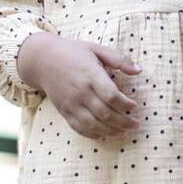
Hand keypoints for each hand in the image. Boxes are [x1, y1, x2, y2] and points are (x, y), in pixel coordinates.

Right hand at [17, 32, 142, 138]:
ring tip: (125, 132)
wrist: (42, 60)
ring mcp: (71, 104)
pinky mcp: (64, 111)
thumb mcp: (97, 49)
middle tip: (136, 124)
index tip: (134, 106)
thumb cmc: (73, 52)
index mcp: (90, 74)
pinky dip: (94, 134)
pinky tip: (106, 133)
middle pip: (105, 113)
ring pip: (93, 124)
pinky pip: (80, 128)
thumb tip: (139, 70)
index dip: (125, 104)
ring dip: (111, 131)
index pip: (111, 96)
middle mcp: (80, 92)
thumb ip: (119, 59)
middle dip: (123, 122)